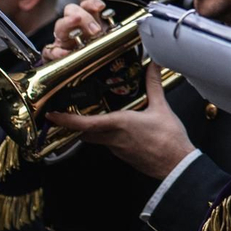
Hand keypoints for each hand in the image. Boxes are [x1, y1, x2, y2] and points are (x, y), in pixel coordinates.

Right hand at [41, 0, 109, 62]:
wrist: (84, 67)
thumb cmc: (95, 48)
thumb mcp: (105, 37)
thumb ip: (109, 28)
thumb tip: (112, 21)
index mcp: (86, 20)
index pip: (86, 5)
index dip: (92, 3)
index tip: (101, 7)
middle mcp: (73, 26)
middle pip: (71, 10)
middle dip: (83, 17)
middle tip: (96, 30)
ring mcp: (62, 38)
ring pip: (59, 26)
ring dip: (68, 25)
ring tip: (78, 33)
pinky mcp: (54, 53)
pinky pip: (50, 50)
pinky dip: (57, 51)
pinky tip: (66, 53)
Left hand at [45, 62, 193, 178]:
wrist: (178, 165)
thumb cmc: (169, 139)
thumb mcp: (161, 108)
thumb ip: (153, 85)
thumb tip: (152, 66)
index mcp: (119, 124)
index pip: (84, 124)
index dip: (65, 120)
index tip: (52, 115)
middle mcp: (113, 138)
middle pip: (85, 133)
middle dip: (75, 124)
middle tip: (68, 113)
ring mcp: (118, 150)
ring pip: (96, 139)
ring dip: (92, 129)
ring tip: (94, 116)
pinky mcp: (125, 156)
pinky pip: (109, 144)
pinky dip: (107, 136)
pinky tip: (119, 128)